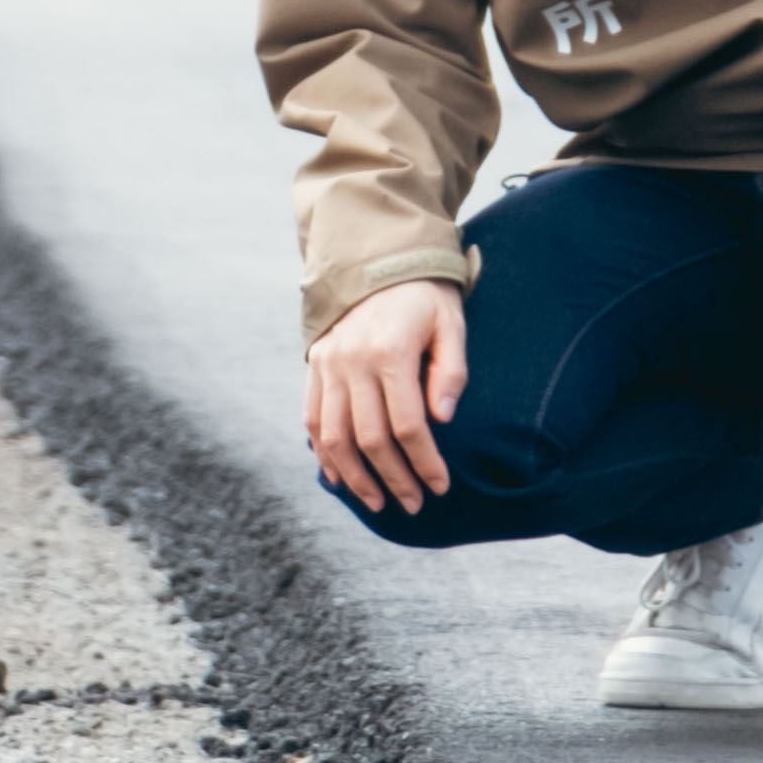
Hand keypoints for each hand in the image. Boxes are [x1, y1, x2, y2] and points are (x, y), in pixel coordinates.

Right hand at [304, 278, 467, 515]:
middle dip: (393, 478)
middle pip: (370, 438)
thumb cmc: (424, 296)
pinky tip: (339, 478)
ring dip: (356, 476)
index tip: (441, 486)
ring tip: (377, 502)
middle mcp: (352, 361)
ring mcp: (328, 364)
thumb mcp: (450, 324)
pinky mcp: (315, 365)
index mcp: (390, 351)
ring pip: (334, 436)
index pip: (408, 425)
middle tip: (414, 504)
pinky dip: (323, 453)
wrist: (375, 258)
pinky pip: (312, 418)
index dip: (425, 462)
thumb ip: (451, 371)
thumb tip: (444, 418)